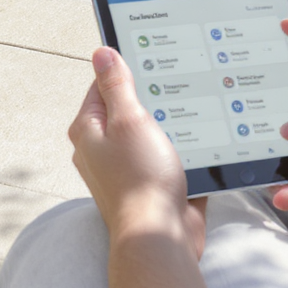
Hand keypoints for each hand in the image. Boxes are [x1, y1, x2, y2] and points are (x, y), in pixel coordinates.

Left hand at [69, 47, 207, 261]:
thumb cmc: (140, 179)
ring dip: (170, 127)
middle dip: (153, 101)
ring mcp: (125, 168)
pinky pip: (165, 157)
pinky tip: (198, 144)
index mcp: (88, 129)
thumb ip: (117, 86)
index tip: (151, 62)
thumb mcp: (129, 120)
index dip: (127, 71)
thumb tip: (102, 53)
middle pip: (128, 109)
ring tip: (189, 119)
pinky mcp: (148, 184)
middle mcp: (101, 149)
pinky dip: (180, 151)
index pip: (102, 86)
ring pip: (151, 134)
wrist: (159, 235)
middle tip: (175, 91)